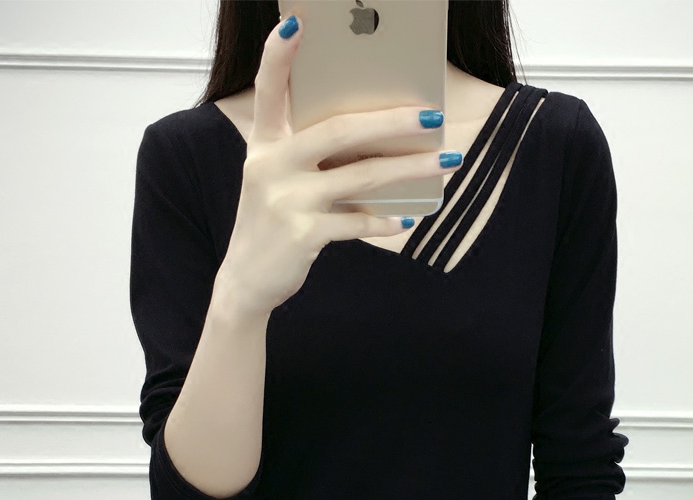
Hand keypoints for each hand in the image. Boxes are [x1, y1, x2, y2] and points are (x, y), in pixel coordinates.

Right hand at [218, 13, 464, 317]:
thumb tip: (376, 145)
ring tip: (445, 162)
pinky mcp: (302, 235)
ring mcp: (286, 201)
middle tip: (432, 116)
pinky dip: (385, 221)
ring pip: (361, 176)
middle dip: (392, 121)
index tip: (295, 23)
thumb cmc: (272, 223)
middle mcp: (271, 167)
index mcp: (264, 146)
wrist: (247, 279)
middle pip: (339, 131)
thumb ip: (311, 159)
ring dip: (410, 169)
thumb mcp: (279, 182)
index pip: (268, 91)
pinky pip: (356, 222)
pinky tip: (407, 218)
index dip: (277, 57)